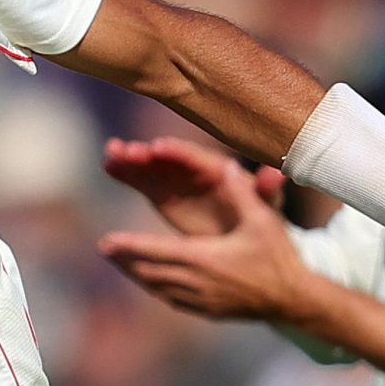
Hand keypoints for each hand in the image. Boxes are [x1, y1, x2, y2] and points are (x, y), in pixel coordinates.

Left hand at [98, 153, 309, 321]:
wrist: (293, 300)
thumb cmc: (279, 257)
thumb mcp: (263, 221)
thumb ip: (242, 193)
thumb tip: (227, 165)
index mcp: (204, 259)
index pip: (156, 252)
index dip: (129, 246)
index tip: (105, 241)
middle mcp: (197, 282)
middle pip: (150, 272)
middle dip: (125, 260)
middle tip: (104, 249)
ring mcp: (201, 300)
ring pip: (158, 288)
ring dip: (136, 275)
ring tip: (120, 263)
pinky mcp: (208, 311)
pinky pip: (172, 300)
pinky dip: (156, 289)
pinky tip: (150, 283)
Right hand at [102, 135, 285, 234]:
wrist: (250, 238)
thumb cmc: (262, 220)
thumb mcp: (268, 208)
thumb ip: (268, 191)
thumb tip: (275, 174)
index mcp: (221, 171)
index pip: (197, 158)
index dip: (177, 152)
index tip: (157, 148)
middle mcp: (197, 171)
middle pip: (169, 158)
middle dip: (147, 154)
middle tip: (123, 150)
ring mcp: (180, 181)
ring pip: (153, 166)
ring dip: (132, 160)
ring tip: (109, 154)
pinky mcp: (167, 195)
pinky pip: (145, 181)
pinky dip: (128, 174)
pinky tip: (109, 166)